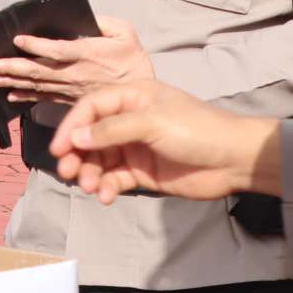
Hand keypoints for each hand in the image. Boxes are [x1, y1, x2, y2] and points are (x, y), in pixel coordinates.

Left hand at [0, 17, 152, 104]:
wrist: (138, 99)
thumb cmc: (133, 61)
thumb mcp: (126, 32)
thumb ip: (103, 22)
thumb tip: (84, 16)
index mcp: (87, 55)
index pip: (56, 50)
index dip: (36, 46)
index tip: (18, 39)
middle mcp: (74, 74)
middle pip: (38, 72)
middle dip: (11, 67)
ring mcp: (70, 89)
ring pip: (36, 85)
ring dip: (11, 81)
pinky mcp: (69, 99)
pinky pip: (43, 98)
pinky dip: (25, 96)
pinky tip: (10, 94)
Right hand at [49, 81, 281, 204]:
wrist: (233, 161)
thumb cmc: (196, 130)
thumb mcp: (152, 123)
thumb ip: (112, 130)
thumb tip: (76, 136)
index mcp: (133, 97)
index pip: (92, 107)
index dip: (72, 125)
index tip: (59, 148)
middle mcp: (130, 120)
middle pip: (91, 135)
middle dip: (77, 153)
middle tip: (68, 173)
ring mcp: (136, 147)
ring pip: (100, 159)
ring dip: (90, 172)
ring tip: (90, 187)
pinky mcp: (143, 172)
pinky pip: (115, 178)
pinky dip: (106, 187)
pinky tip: (106, 196)